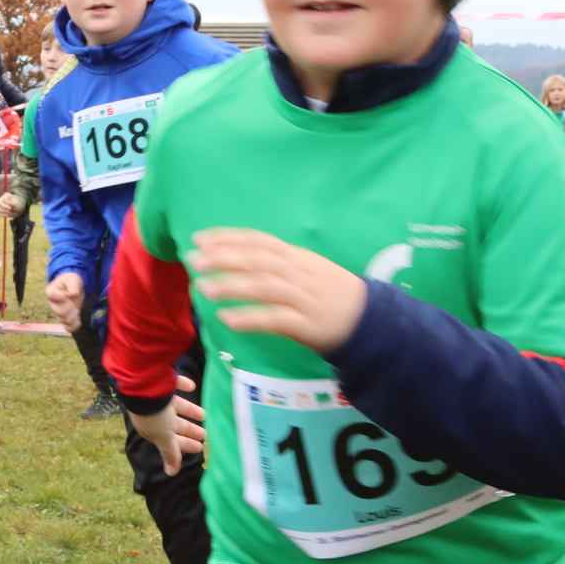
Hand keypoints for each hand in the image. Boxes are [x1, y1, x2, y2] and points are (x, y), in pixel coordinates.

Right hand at [0, 193, 24, 216]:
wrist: (18, 210)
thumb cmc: (17, 204)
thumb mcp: (15, 203)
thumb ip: (11, 202)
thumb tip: (6, 203)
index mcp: (6, 196)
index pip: (3, 199)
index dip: (6, 204)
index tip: (10, 208)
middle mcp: (1, 199)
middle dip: (3, 208)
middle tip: (8, 211)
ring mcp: (0, 205)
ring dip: (2, 211)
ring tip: (8, 212)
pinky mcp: (0, 210)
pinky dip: (2, 215)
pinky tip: (7, 215)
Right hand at [46, 271, 83, 329]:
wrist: (74, 288)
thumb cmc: (71, 281)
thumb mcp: (72, 279)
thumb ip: (72, 285)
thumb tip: (73, 294)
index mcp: (51, 292)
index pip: (53, 296)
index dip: (63, 296)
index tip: (70, 294)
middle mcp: (52, 304)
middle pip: (59, 311)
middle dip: (70, 308)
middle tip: (74, 303)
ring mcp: (57, 312)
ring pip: (64, 320)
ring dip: (73, 316)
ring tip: (76, 310)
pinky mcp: (64, 319)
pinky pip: (67, 327)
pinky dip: (73, 326)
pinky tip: (78, 322)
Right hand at [123, 377, 208, 473]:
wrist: (143, 385)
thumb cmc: (154, 415)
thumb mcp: (164, 437)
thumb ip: (170, 454)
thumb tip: (171, 474)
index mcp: (153, 429)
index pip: (171, 441)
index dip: (185, 445)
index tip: (200, 448)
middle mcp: (155, 414)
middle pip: (174, 424)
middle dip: (189, 431)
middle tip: (205, 435)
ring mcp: (158, 398)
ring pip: (176, 406)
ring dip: (189, 411)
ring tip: (204, 414)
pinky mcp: (161, 381)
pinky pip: (174, 384)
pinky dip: (182, 385)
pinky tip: (192, 386)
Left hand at [188, 228, 366, 354]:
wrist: (370, 322)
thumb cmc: (331, 294)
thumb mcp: (307, 269)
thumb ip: (277, 262)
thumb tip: (237, 255)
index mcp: (297, 257)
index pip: (260, 241)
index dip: (230, 238)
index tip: (200, 239)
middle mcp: (299, 273)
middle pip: (258, 261)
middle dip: (224, 259)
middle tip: (193, 260)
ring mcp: (304, 298)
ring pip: (264, 288)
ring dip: (232, 286)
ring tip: (203, 288)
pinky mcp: (307, 325)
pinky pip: (276, 320)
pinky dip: (252, 318)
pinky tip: (229, 320)